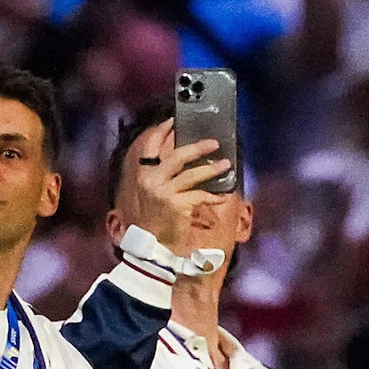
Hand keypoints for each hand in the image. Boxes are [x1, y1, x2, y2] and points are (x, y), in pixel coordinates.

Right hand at [128, 120, 230, 252]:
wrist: (151, 247)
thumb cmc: (153, 222)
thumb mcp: (150, 195)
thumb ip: (161, 177)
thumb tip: (181, 162)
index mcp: (143, 176)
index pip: (150, 147)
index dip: (161, 131)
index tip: (173, 121)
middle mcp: (151, 181)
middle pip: (177, 156)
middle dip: (197, 148)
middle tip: (213, 143)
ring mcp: (164, 192)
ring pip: (193, 174)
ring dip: (211, 169)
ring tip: (225, 165)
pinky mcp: (177, 204)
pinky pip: (200, 195)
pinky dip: (212, 196)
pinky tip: (221, 197)